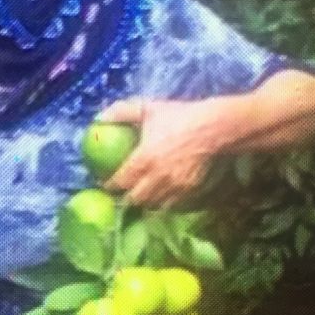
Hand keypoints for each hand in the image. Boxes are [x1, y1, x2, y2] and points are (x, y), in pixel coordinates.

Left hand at [94, 96, 216, 206]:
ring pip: (152, 205)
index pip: (120, 182)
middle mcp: (157, 177)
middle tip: (121, 194)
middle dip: (125, 198)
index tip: (106, 184)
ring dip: (144, 202)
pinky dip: (162, 204)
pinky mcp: (189, 191)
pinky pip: (171, 205)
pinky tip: (160, 198)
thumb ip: (121, 112)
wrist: (214, 127)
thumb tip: (100, 119)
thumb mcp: (149, 109)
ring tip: (140, 197)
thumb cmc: (180, 116)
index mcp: (143, 159)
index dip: (110, 186)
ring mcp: (174, 186)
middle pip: (134, 199)